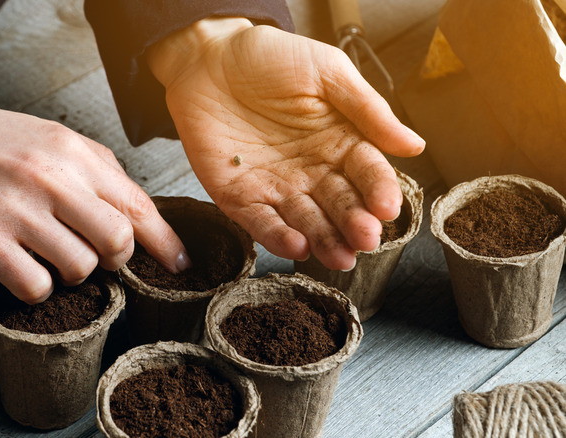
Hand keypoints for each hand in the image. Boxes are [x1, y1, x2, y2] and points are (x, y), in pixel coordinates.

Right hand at [0, 102, 189, 302]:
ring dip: (72, 272)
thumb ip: (95, 168)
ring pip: (80, 268)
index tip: (179, 263)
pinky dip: (37, 287)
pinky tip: (22, 267)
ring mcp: (18, 213)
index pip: (137, 204)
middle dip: (116, 257)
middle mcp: (51, 180)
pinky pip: (37, 287)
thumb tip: (137, 210)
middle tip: (98, 254)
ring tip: (49, 253)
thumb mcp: (47, 135)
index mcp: (72, 151)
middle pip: (118, 241)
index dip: (165, 241)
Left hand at [147, 18, 424, 270]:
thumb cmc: (270, 58)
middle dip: (354, 224)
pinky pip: (260, 221)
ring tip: (339, 256)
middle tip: (366, 239)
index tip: (387, 207)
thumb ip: (368, 110)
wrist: (209, 57)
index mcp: (340, 142)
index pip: (368, 173)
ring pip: (306, 221)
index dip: (379, 191)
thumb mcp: (327, 72)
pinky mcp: (240, 195)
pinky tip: (297, 246)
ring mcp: (277, 186)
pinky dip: (277, 236)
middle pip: (340, 205)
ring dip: (323, 241)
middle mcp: (312, 171)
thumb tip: (414, 145)